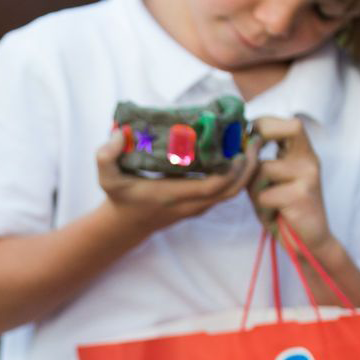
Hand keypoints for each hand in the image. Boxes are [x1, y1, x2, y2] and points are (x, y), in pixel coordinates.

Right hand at [94, 127, 255, 236]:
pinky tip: (237, 151)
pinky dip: (237, 173)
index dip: (231, 170)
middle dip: (249, 167)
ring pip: (233, 192)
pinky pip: (226, 190)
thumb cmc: (120, 197)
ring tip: (250, 141)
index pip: (212, 187)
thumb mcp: (106, 177)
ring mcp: (198, 205)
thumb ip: (106, 156)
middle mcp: (191, 203)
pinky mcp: (201, 203)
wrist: (126, 224)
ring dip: (246, 170)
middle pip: (232, 190)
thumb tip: (120, 134)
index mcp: (172, 195)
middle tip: (254, 139)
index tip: (238, 146)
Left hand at [248, 115, 333, 256]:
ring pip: (262, 169)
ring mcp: (308, 176)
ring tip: (267, 204)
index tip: (248, 138)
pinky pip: (264, 194)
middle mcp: (310, 160)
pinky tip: (275, 216)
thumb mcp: (270, 181)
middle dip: (263, 135)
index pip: (290, 123)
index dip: (265, 123)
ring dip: (255, 190)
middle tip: (251, 159)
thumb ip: (258, 162)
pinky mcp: (302, 195)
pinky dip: (262, 208)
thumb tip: (234, 144)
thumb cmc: (283, 210)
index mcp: (303, 154)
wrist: (310, 242)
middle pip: (291, 128)